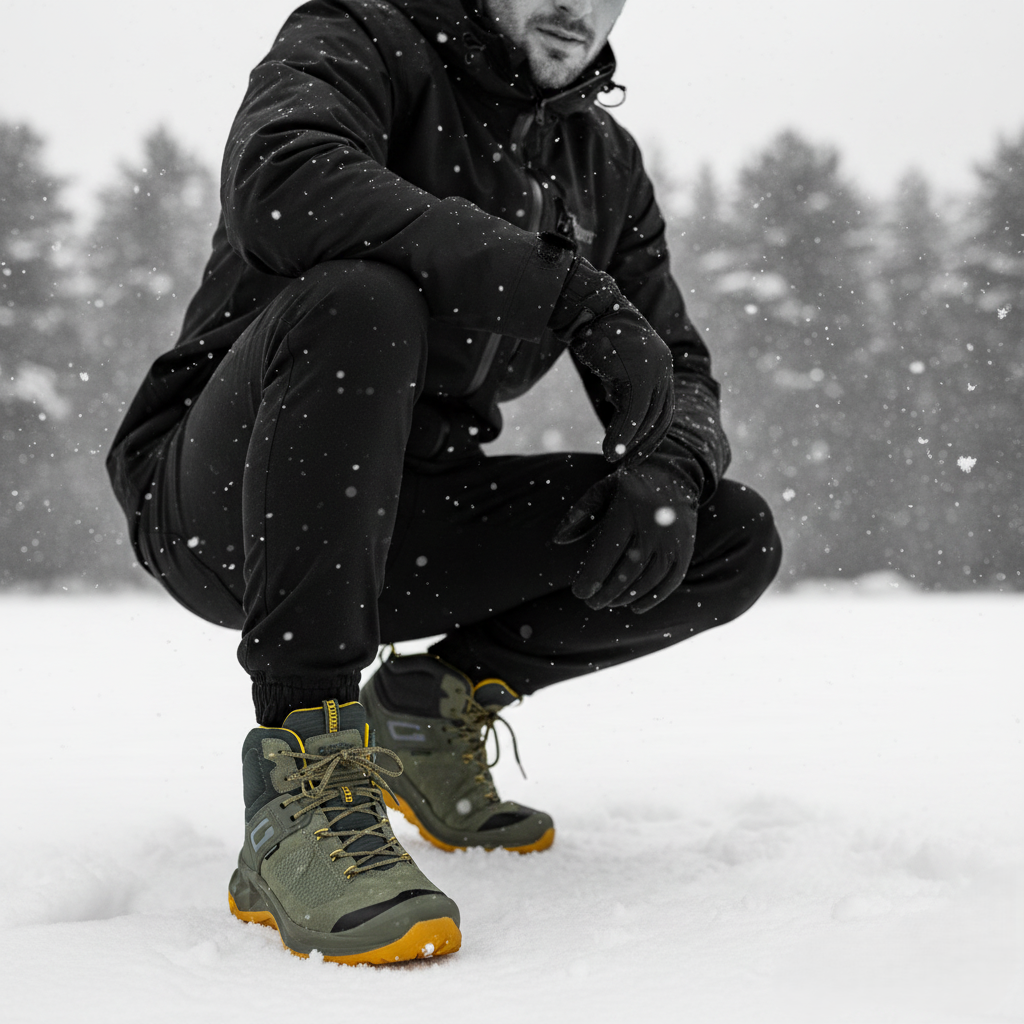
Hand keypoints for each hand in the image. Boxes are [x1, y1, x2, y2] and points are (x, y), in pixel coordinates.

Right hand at [549, 255, 672, 464]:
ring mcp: (654, 371)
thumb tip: (620, 409)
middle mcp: (663, 368)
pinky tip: (610, 451)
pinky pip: (633, 414)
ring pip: (647, 419)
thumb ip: (623, 386)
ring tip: (613, 461)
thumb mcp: (614, 365)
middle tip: (628, 465)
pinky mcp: (638, 375)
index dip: (651, 435)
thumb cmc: (594, 333)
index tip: (636, 453)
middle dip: (645, 444)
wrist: (587, 308)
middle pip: (660, 417)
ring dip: (630, 444)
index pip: (663, 410)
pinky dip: (621, 436)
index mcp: (661, 366)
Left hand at [552, 456, 699, 613]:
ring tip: (609, 603)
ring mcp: (672, 540)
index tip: (579, 592)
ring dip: (626, 597)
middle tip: (592, 603)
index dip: (592, 577)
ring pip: (649, 580)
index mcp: (627, 512)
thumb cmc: (629, 486)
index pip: (607, 552)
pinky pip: (671, 581)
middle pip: (627, 571)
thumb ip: (578, 513)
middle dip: (607, 593)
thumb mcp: (601, 489)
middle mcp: (652, 527)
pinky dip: (653, 598)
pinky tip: (635, 607)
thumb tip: (557, 540)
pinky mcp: (685, 549)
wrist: (675, 473)